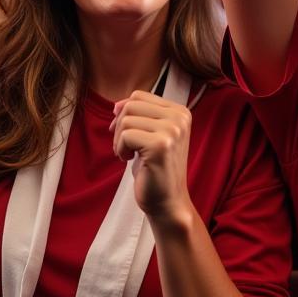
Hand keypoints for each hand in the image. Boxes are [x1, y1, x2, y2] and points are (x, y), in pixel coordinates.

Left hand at [111, 90, 194, 228]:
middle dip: (120, 126)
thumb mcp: (151, 135)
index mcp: (180, 112)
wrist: (167, 201)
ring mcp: (172, 130)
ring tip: (128, 154)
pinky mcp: (160, 145)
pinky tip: (129, 160)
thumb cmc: (155, 168)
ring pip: (126, 120)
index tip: (125, 133)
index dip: (125, 112)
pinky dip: (120, 149)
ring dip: (119, 140)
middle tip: (125, 147)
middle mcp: (180, 118)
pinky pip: (125, 136)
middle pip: (131, 105)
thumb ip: (139, 116)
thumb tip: (117, 105)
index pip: (139, 95)